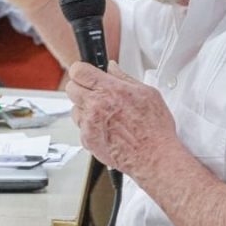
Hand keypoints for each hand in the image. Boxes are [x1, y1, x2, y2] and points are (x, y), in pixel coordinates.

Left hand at [66, 61, 179, 177]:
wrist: (154, 157)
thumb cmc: (154, 129)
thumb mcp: (147, 93)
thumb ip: (124, 77)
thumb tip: (112, 68)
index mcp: (110, 90)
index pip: (79, 71)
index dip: (81, 70)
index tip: (86, 73)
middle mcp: (96, 106)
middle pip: (71, 88)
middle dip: (81, 87)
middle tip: (94, 91)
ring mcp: (89, 124)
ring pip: (74, 108)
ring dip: (84, 108)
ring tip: (103, 113)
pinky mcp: (88, 140)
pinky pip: (81, 128)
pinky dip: (89, 127)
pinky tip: (106, 128)